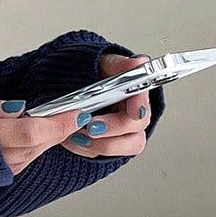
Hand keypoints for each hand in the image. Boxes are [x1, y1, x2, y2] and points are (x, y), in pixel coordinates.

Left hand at [0, 51, 154, 172]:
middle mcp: (133, 114)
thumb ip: (120, 65)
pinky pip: (103, 154)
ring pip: (126, 146)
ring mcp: (122, 132)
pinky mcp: (106, 144)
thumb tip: (140, 62)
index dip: (140, 107)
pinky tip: (74, 138)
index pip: (145, 101)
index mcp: (135, 93)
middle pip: (137, 127)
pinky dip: (87, 148)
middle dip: (114, 128)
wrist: (71, 89)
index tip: (134, 112)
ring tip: (79, 134)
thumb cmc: (91, 75)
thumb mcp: (102, 64)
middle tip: (93, 125)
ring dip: (103, 143)